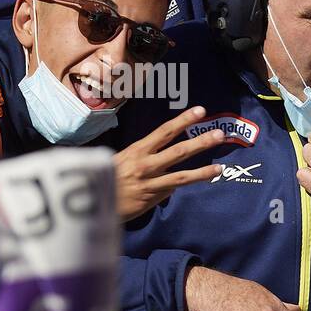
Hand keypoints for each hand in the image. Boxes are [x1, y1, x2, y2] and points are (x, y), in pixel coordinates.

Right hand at [113, 106, 224, 221]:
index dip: (183, 120)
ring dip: (203, 168)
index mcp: (137, 150)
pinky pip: (174, 187)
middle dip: (200, 141)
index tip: (199, 111)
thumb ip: (144, 159)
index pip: (164, 131)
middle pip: (177, 149)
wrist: (89, 199)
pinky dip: (193, 180)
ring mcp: (149, 180)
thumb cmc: (107, 178)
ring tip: (220, 165)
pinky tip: (210, 175)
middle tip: (220, 134)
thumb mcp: (122, 161)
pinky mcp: (151, 195)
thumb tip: (164, 161)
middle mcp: (144, 162)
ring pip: (181, 172)